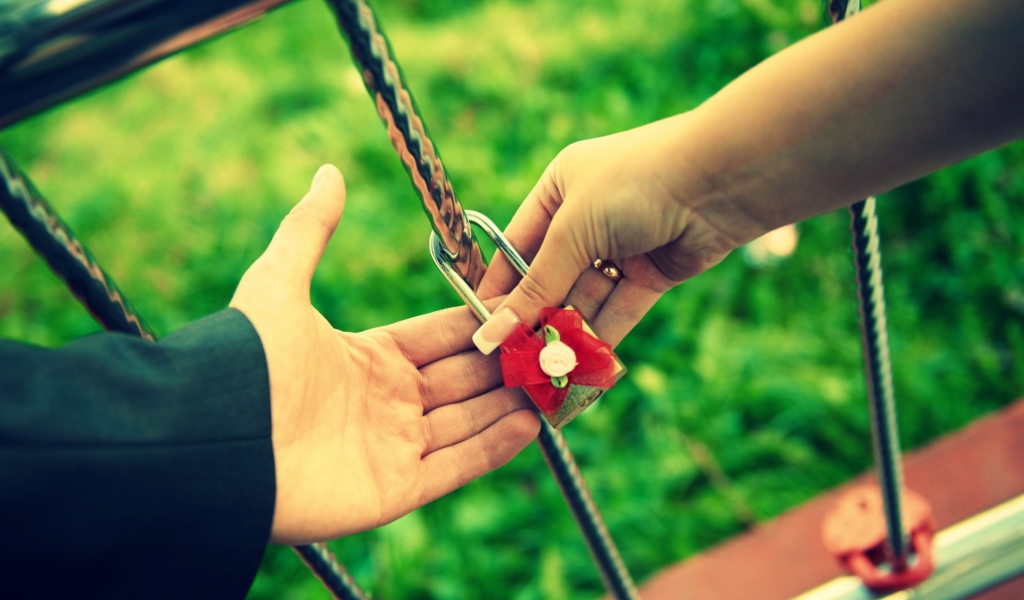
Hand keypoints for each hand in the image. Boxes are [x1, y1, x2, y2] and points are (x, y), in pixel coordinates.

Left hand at [230, 165, 539, 544]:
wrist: (215, 442)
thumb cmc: (247, 362)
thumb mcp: (278, 283)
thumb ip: (310, 229)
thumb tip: (329, 170)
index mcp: (368, 358)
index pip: (441, 338)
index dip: (481, 324)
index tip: (525, 306)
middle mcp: (386, 403)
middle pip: (464, 379)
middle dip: (509, 362)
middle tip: (558, 344)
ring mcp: (391, 448)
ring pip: (469, 421)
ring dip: (513, 402)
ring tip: (560, 382)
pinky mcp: (393, 489)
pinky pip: (455, 466)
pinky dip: (495, 447)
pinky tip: (535, 423)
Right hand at [473, 114, 752, 350]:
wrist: (720, 179)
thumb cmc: (635, 183)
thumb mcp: (573, 232)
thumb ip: (535, 287)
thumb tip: (491, 333)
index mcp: (558, 190)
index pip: (516, 249)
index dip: (500, 291)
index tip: (481, 333)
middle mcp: (586, 218)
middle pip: (551, 280)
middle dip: (535, 321)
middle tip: (513, 364)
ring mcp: (620, 247)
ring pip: (585, 300)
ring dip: (567, 336)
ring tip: (546, 375)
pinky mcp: (651, 273)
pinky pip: (617, 310)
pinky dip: (601, 339)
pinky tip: (581, 368)